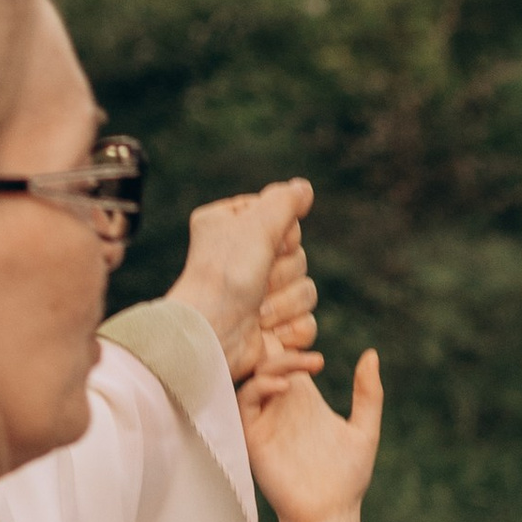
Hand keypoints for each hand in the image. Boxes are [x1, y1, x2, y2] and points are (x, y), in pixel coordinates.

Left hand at [169, 178, 316, 380]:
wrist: (214, 334)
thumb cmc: (226, 277)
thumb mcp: (256, 226)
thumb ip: (284, 202)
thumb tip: (304, 187)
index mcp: (231, 226)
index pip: (282, 219)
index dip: (282, 235)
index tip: (263, 244)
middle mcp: (244, 259)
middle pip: (299, 256)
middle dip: (282, 273)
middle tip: (257, 282)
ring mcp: (259, 296)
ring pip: (306, 291)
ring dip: (285, 303)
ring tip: (258, 312)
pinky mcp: (273, 329)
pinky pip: (307, 323)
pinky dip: (291, 330)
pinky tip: (269, 332)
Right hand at [242, 345, 382, 521]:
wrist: (330, 515)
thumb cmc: (348, 479)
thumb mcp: (364, 430)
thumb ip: (368, 394)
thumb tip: (371, 354)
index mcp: (304, 400)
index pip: (289, 360)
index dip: (295, 346)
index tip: (320, 358)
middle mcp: (281, 406)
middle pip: (268, 363)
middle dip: (284, 352)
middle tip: (312, 361)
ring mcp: (265, 420)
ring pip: (253, 378)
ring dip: (272, 367)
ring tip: (299, 370)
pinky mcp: (252, 436)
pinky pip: (244, 402)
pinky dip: (259, 388)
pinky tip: (283, 388)